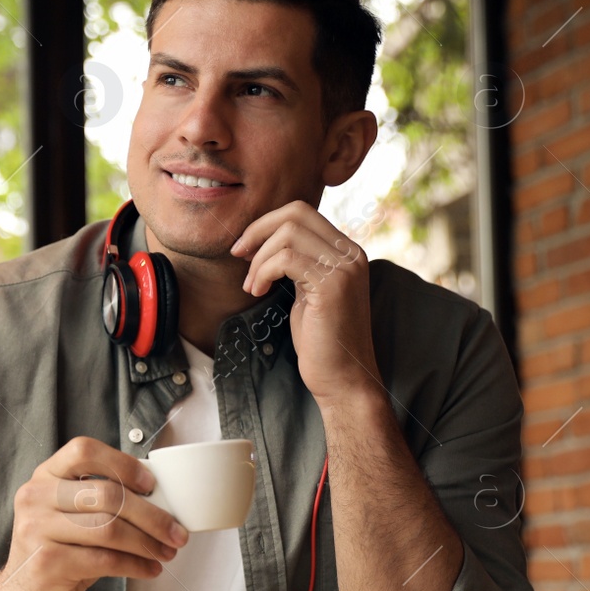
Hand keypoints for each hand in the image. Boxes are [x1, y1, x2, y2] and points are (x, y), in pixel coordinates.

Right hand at [0, 437, 188, 590]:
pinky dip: (136, 566)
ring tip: (166, 553)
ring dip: (148, 542)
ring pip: (109, 529)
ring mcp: (37, 529)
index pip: (83, 450)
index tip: (151, 483)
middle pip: (106, 494)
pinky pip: (104, 560)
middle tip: (177, 532)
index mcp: (44, 477)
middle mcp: (35, 497)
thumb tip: (161, 499)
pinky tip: (149, 570)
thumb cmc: (57, 554)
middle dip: (151, 515)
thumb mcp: (70, 518)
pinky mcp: (47, 563)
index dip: (122, 463)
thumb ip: (100, 502)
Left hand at [230, 200, 383, 406]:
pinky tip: (258, 292)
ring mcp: (345, 268)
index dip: (267, 223)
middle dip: (258, 230)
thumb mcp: (308, 291)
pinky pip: (286, 259)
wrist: (342, 378)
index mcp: (346, 252)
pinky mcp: (333, 285)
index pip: (303, 212)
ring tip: (251, 286)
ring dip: (258, 259)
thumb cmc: (320, 340)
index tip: (245, 248)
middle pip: (296, 213)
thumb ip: (299, 264)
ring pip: (288, 234)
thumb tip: (265, 241)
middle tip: (238, 255)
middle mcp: (351, 254)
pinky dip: (263, 272)